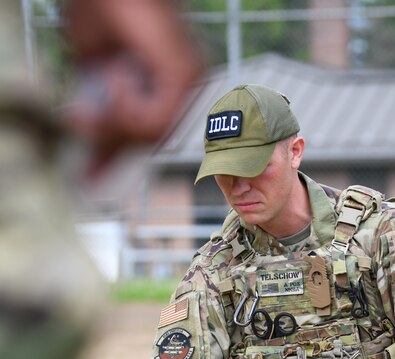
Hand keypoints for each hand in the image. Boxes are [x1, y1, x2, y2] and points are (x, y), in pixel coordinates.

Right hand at [64, 0, 202, 174]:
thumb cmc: (102, 9)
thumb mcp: (96, 72)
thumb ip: (100, 114)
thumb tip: (88, 149)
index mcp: (172, 82)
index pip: (148, 131)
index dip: (114, 158)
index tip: (89, 181)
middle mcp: (189, 82)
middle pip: (152, 136)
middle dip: (111, 135)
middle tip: (79, 122)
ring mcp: (191, 78)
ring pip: (155, 132)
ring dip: (118, 116)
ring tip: (104, 84)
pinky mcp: (184, 73)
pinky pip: (156, 119)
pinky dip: (127, 105)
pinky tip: (118, 77)